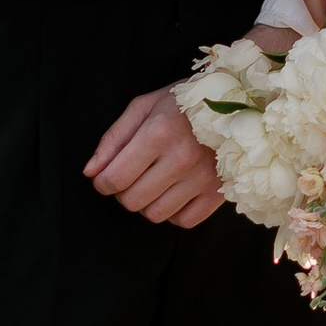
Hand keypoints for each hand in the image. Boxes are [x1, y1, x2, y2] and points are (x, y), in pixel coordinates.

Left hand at [83, 86, 225, 227]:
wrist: (235, 104)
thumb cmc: (182, 104)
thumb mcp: (144, 107)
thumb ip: (114, 139)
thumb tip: (91, 172)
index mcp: (159, 133)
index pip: (115, 178)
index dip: (102, 182)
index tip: (105, 177)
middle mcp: (182, 158)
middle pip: (132, 201)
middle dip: (123, 192)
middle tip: (132, 177)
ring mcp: (203, 178)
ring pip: (156, 214)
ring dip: (148, 203)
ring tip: (155, 182)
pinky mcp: (218, 192)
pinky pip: (184, 221)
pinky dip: (174, 212)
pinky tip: (175, 193)